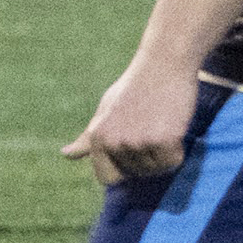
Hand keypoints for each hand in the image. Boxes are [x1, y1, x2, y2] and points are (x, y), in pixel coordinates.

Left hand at [61, 57, 201, 185]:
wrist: (163, 64)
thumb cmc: (134, 88)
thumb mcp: (105, 110)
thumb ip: (88, 138)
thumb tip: (66, 155)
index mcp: (97, 137)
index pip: (107, 178)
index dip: (123, 169)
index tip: (131, 150)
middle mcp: (114, 142)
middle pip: (135, 174)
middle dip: (144, 158)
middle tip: (148, 127)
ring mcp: (138, 142)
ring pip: (155, 170)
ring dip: (161, 154)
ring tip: (159, 124)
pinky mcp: (164, 140)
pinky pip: (172, 163)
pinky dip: (176, 151)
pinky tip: (172, 127)